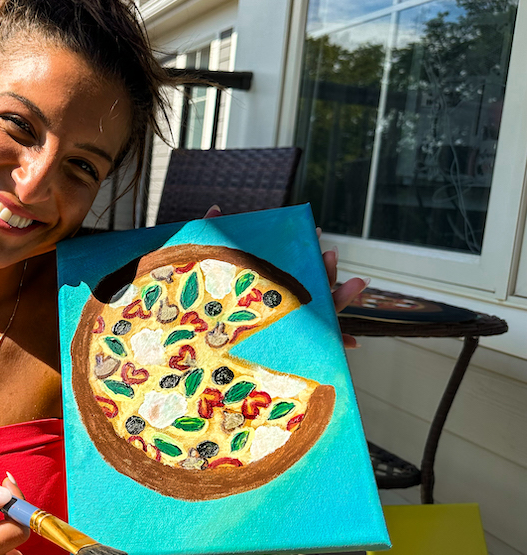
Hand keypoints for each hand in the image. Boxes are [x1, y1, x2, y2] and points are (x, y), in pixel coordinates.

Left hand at [204, 208, 366, 347]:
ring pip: (324, 310)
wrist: (196, 332)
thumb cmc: (201, 297)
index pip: (293, 263)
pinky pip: (319, 347)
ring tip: (358, 284)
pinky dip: (338, 344)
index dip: (306, 248)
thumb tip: (215, 207)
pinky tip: (352, 342)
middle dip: (328, 270)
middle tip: (331, 254)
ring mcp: (291, 323)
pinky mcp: (289, 345)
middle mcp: (284, 301)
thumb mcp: (205, 265)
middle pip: (313, 284)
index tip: (315, 232)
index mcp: (269, 281)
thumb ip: (211, 235)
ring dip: (342, 297)